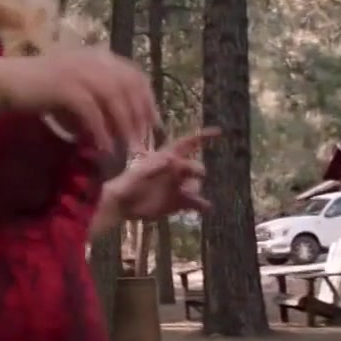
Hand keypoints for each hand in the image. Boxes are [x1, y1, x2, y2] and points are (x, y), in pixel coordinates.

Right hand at [0, 47, 159, 151]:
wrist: (5, 83)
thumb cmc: (40, 91)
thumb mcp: (74, 93)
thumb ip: (98, 106)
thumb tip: (117, 132)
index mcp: (99, 58)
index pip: (136, 76)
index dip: (149, 101)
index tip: (156, 126)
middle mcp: (93, 60)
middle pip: (130, 88)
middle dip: (141, 117)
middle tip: (145, 143)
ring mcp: (79, 71)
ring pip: (115, 99)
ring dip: (125, 126)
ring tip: (130, 150)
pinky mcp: (65, 86)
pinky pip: (92, 111)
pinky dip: (101, 131)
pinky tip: (104, 149)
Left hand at [105, 128, 219, 220]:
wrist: (122, 205)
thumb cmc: (128, 184)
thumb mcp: (139, 172)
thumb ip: (155, 166)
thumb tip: (171, 159)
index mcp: (167, 158)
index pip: (187, 143)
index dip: (202, 136)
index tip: (218, 132)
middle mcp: (175, 172)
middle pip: (194, 166)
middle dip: (196, 169)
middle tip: (195, 174)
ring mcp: (178, 187)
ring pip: (196, 185)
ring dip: (195, 189)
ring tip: (186, 195)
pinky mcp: (178, 203)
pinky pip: (195, 203)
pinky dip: (202, 205)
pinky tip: (206, 207)